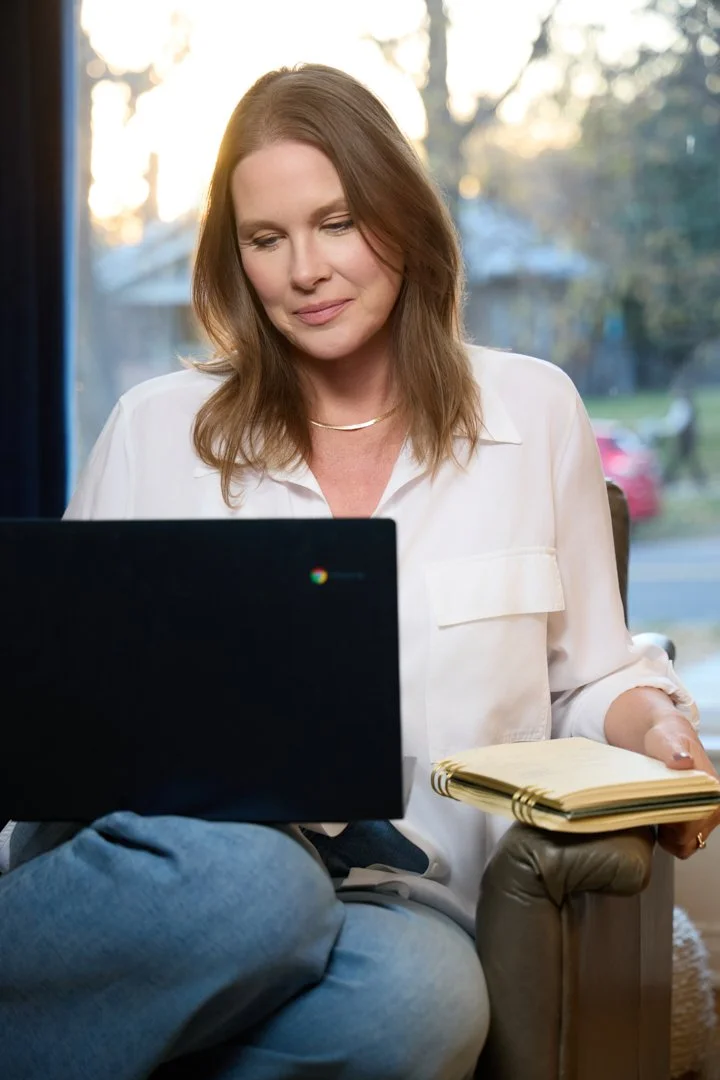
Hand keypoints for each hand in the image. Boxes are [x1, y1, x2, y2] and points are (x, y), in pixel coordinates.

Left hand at [605, 686, 718, 858]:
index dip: (670, 824)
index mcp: (712, 791)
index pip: (692, 826)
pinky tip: (656, 817)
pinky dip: (668, 836)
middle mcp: (714, 807)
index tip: (653, 812)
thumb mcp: (666, 740)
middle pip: (688, 840)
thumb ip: (673, 751)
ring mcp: (705, 817)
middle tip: (649, 811)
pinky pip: (681, 842)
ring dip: (667, 836)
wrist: (665, 737)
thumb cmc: (667, 738)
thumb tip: (682, 761)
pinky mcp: (695, 821)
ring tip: (653, 813)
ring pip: (685, 844)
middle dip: (667, 832)